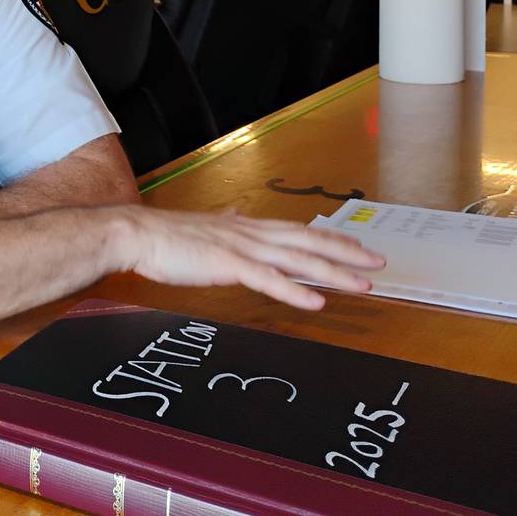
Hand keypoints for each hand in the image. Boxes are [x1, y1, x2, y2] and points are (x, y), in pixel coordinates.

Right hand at [114, 207, 385, 309]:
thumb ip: (225, 222)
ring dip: (333, 272)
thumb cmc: (166, 237)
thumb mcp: (204, 227)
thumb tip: (235, 214)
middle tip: (378, 263)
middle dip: (346, 252)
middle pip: (308, 241)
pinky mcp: (227, 265)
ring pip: (297, 260)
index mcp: (245, 227)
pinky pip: (268, 280)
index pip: (297, 231)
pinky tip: (316, 301)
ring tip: (363, 285)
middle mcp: (250, 233)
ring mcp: (241, 248)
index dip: (330, 239)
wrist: (137, 235)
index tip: (357, 246)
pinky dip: (294, 290)